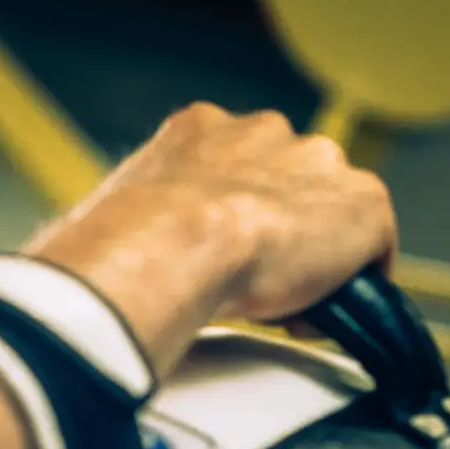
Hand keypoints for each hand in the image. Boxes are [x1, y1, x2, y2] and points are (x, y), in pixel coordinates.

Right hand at [28, 105, 397, 364]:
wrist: (173, 241)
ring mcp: (317, 164)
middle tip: (257, 289)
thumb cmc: (124, 244)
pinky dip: (357, 286)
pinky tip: (322, 317)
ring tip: (288, 308)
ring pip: (331, 213)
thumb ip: (121, 235)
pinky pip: (374, 249)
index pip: (232, 167)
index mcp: (199, 131)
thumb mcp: (109, 223)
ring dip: (317, 258)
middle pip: (289, 182)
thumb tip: (75, 276)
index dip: (231, 218)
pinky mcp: (361, 204)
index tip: (222, 261)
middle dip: (279, 233)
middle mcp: (264, 133)